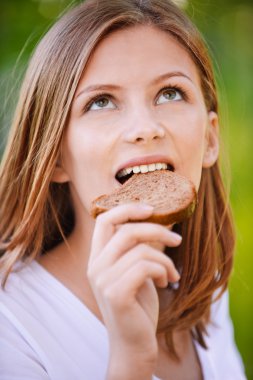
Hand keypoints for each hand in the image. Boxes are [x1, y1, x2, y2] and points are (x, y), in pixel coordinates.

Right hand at [87, 203, 181, 378]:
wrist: (134, 342)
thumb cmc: (137, 304)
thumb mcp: (135, 270)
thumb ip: (136, 248)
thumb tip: (155, 220)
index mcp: (97, 257)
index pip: (104, 219)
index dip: (128, 209)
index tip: (152, 209)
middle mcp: (95, 265)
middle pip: (127, 230)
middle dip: (158, 231)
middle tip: (177, 240)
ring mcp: (103, 279)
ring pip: (141, 249)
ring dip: (165, 259)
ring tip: (172, 273)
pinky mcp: (116, 293)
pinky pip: (146, 267)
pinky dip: (164, 271)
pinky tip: (167, 282)